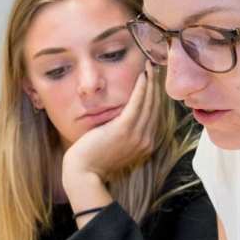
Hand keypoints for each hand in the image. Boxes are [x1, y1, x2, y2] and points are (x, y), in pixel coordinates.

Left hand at [62, 65, 157, 191]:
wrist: (84, 173)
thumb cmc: (94, 159)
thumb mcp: (116, 145)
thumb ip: (125, 133)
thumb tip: (124, 116)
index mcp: (146, 145)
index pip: (154, 116)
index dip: (155, 96)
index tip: (153, 81)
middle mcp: (146, 140)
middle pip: (155, 107)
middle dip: (156, 86)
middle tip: (154, 68)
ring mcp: (137, 135)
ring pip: (149, 103)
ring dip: (150, 82)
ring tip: (149, 67)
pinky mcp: (124, 129)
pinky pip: (137, 104)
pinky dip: (141, 88)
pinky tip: (142, 76)